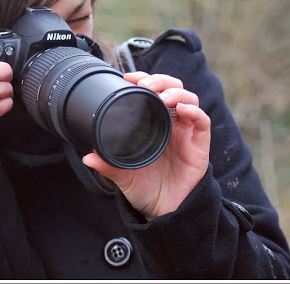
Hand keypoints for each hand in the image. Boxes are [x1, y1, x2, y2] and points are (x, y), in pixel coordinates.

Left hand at [83, 72, 210, 219]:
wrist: (163, 212)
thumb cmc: (145, 189)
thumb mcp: (123, 175)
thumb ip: (108, 165)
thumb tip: (87, 157)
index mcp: (154, 123)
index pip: (154, 91)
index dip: (144, 79)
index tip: (129, 77)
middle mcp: (172, 123)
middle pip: (173, 87)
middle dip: (161, 80)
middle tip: (146, 85)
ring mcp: (187, 132)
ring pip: (189, 98)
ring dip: (177, 92)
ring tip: (163, 97)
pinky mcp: (200, 144)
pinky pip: (202, 121)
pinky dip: (194, 111)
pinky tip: (182, 110)